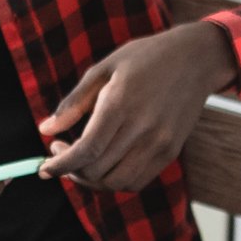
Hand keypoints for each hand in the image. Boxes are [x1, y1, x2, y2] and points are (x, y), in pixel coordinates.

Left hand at [38, 20, 237, 191]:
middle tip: (61, 153)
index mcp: (121, 104)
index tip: (44, 168)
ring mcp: (160, 143)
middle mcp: (142, 128)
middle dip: (71, 170)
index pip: (86, 150)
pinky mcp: (170, 151)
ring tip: (81, 162)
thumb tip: (46, 129)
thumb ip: (74, 102)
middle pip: (97, 170)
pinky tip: (106, 163)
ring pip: (116, 182)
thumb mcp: (104, 69)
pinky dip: (115, 181)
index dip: (61, 165)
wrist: (196, 59)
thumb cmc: (145, 58)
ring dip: (92, 180)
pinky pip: (137, 181)